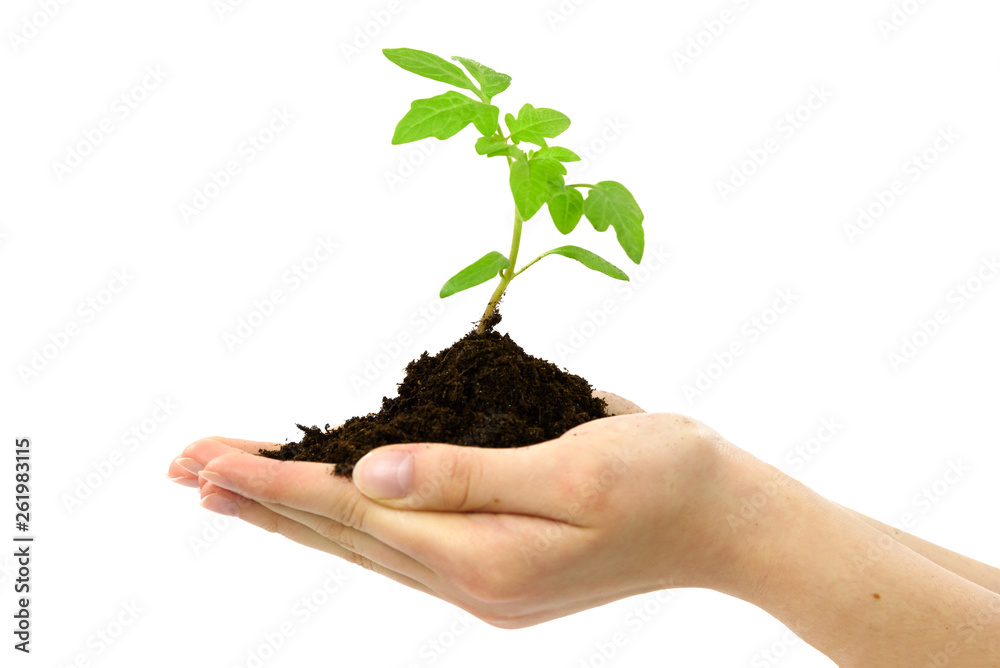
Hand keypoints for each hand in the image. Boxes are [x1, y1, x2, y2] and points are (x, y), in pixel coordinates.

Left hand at [167, 392, 757, 627]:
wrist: (728, 519)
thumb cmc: (664, 479)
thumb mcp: (573, 468)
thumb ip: (467, 475)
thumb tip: (370, 474)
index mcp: (484, 557)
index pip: (353, 513)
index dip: (276, 480)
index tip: (204, 458)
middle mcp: (471, 578)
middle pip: (342, 534)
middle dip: (260, 498)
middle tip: (184, 467)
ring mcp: (483, 579)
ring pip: (363, 543)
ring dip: (292, 513)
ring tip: (229, 488)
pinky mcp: (497, 565)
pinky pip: (400, 544)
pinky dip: (348, 520)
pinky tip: (327, 506)